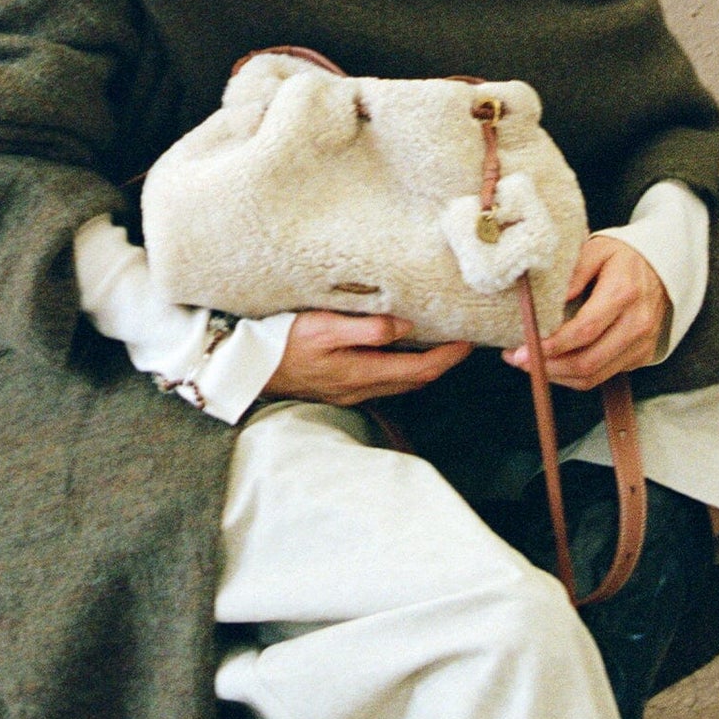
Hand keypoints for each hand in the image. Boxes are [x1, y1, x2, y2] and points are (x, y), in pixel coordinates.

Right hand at [261, 311, 473, 407]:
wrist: (248, 369)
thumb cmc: (282, 342)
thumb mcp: (324, 326)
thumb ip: (367, 328)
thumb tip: (407, 327)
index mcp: (361, 372)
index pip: (420, 369)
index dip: (449, 357)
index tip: (469, 340)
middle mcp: (360, 388)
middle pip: (416, 381)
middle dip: (442, 363)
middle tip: (461, 340)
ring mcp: (350, 392)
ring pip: (400, 383)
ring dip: (422, 367)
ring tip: (438, 343)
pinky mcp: (339, 389)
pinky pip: (382, 382)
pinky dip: (401, 368)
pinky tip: (399, 351)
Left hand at [502, 235, 669, 389]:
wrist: (662, 268)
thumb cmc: (622, 257)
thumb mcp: (596, 249)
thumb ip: (573, 272)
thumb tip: (548, 302)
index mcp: (623, 294)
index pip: (584, 331)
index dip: (551, 345)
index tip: (521, 349)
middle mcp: (637, 324)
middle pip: (588, 362)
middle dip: (548, 367)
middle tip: (519, 360)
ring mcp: (642, 344)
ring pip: (594, 376)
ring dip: (558, 376)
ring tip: (530, 363)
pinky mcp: (641, 356)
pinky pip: (603, 375)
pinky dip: (574, 375)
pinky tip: (554, 362)